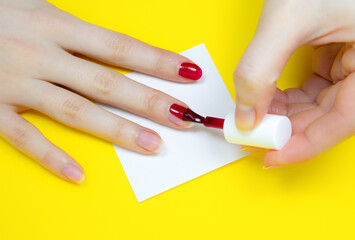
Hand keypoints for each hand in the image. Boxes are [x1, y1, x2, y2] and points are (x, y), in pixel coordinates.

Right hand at [0, 0, 201, 181]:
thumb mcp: (34, 7)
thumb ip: (72, 30)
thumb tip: (113, 48)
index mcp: (53, 23)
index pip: (119, 46)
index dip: (156, 60)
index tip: (188, 73)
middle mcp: (39, 53)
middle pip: (107, 82)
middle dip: (149, 100)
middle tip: (183, 117)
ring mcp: (15, 83)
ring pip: (76, 111)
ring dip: (117, 130)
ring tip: (152, 145)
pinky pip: (24, 137)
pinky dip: (52, 157)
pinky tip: (78, 174)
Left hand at [234, 0, 354, 166]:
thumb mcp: (290, 18)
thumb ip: (260, 70)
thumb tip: (245, 115)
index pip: (343, 123)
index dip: (304, 146)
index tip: (270, 157)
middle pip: (328, 116)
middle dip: (287, 128)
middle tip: (252, 134)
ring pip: (319, 103)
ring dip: (284, 111)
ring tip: (254, 114)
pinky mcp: (340, 52)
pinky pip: (315, 85)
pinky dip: (287, 93)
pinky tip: (266, 95)